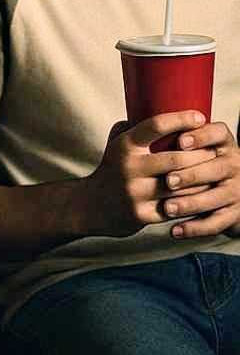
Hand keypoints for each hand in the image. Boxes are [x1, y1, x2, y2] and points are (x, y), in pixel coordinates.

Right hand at [82, 112, 217, 236]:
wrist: (91, 206)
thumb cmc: (113, 168)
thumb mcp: (116, 144)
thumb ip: (135, 127)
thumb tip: (160, 108)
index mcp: (124, 146)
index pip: (156, 126)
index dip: (181, 119)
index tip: (200, 117)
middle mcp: (129, 168)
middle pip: (177, 158)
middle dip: (202, 155)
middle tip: (216, 151)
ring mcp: (135, 192)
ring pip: (182, 185)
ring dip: (203, 179)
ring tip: (214, 172)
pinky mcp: (142, 214)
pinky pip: (177, 206)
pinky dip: (193, 200)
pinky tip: (203, 194)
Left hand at [158, 121, 239, 237]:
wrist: (227, 188)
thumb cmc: (194, 160)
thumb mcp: (190, 142)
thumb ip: (165, 132)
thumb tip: (126, 124)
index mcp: (221, 141)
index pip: (217, 133)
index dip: (200, 136)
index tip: (180, 142)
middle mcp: (234, 163)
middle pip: (216, 167)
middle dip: (190, 175)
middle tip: (167, 181)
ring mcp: (236, 189)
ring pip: (214, 197)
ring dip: (188, 203)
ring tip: (166, 208)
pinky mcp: (234, 214)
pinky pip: (216, 223)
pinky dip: (194, 228)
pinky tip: (175, 231)